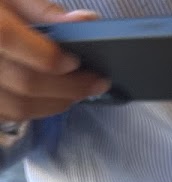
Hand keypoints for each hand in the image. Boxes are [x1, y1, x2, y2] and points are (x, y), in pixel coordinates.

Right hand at [0, 0, 106, 123]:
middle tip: (97, 82)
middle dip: (68, 87)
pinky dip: (38, 110)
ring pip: (19, 107)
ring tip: (79, 92)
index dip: (47, 56)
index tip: (76, 59)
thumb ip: (41, 10)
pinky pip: (11, 116)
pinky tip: (53, 97)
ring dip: (57, 103)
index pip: (9, 39)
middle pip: (24, 82)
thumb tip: (85, 23)